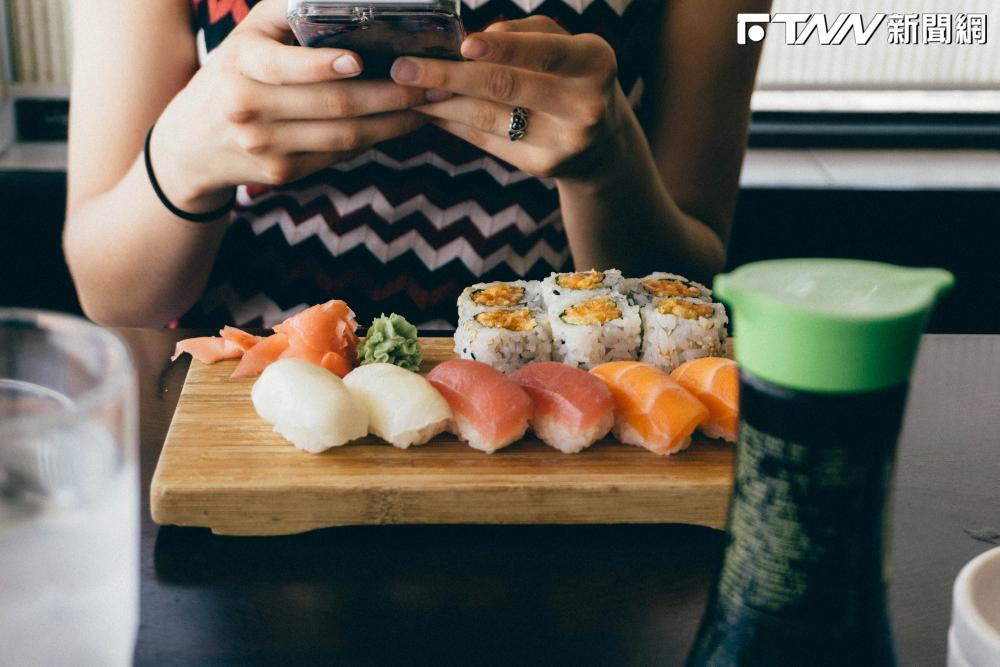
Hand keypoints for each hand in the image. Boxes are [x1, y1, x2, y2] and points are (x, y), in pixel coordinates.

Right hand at [152, 0, 432, 211]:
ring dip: (393, 122)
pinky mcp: (284, 174)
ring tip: (427, 105)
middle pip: (332, 105)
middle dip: (389, 95)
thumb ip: (289, 10)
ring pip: (344, 137)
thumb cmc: (233, 73)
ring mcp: (267, 148)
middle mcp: (249, 109)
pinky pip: (339, 156)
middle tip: (429, 83)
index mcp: (241, 65)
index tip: (361, 61)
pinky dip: (375, 140)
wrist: (191, 144)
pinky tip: (400, 125)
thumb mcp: (249, 35)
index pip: (285, 67)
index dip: (324, 66)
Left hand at [391, 16, 631, 181]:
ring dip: (441, 102)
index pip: (543, 53)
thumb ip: (522, 34)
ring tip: (407, 89)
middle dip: (449, 75)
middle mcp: (585, 106)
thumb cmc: (572, 75)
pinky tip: (430, 110)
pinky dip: (454, 123)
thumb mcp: (562, 44)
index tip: (462, 44)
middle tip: (404, 69)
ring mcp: (564, 142)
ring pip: (489, 118)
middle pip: (506, 88)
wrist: (603, 142)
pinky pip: (487, 140)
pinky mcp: (543, 166)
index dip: (502, 49)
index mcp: (594, 63)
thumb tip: (471, 46)